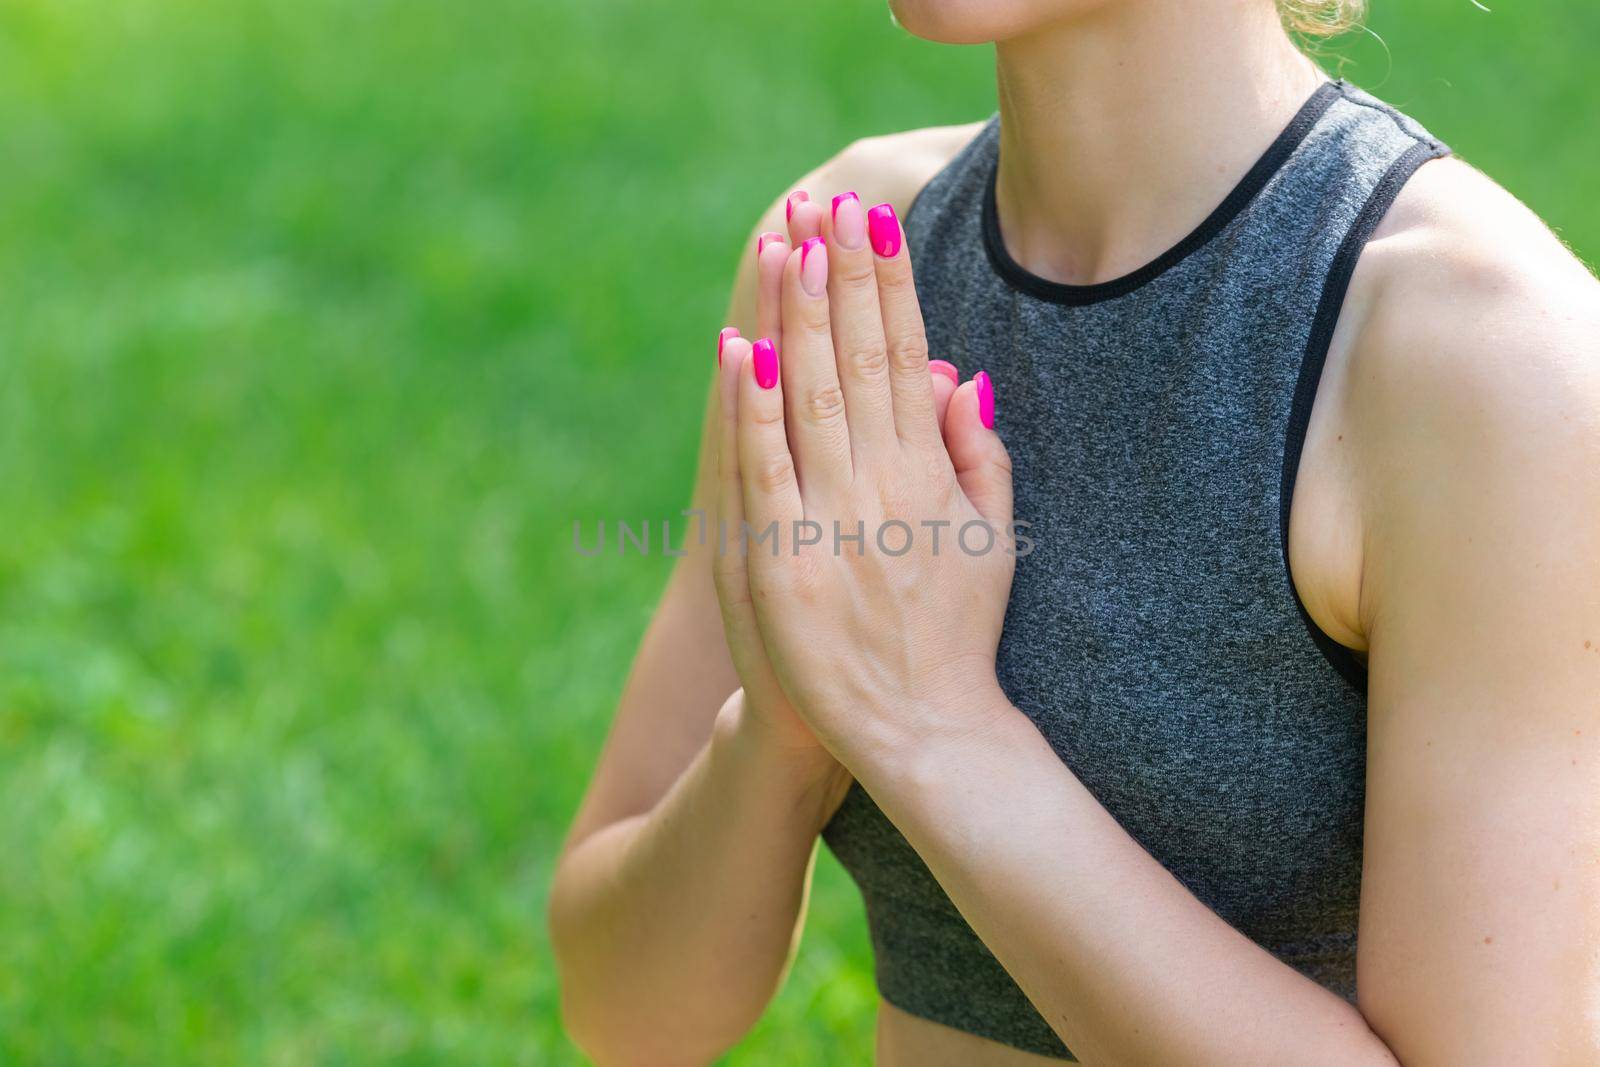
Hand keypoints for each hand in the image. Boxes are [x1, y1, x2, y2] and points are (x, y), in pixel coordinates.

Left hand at [725, 195, 1016, 771]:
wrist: (920, 730)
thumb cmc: (956, 633)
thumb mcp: (994, 538)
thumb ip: (977, 453)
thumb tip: (957, 372)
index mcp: (932, 475)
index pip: (907, 357)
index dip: (889, 287)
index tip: (873, 223)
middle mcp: (884, 487)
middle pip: (858, 361)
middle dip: (842, 277)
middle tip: (827, 204)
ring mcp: (828, 523)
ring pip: (809, 398)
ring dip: (797, 318)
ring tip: (787, 245)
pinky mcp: (778, 560)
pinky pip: (760, 466)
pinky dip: (749, 405)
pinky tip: (741, 347)